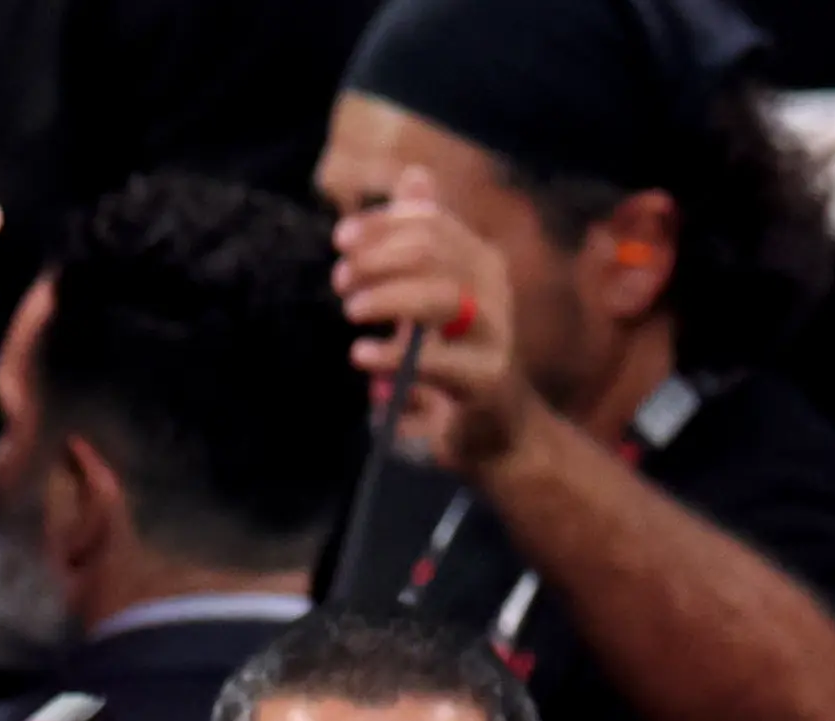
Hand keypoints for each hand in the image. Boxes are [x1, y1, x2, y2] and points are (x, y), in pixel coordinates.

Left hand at [332, 169, 545, 477]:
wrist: (492, 431)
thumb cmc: (453, 357)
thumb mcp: (430, 293)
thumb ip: (419, 241)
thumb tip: (414, 175)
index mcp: (477, 261)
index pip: (431, 223)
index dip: (383, 224)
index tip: (341, 240)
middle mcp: (492, 288)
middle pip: (434, 251)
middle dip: (378, 259)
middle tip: (341, 282)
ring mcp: (493, 333)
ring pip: (440, 297)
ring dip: (387, 298)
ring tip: (351, 310)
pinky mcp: (484, 379)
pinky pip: (437, 363)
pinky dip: (391, 358)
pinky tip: (360, 355)